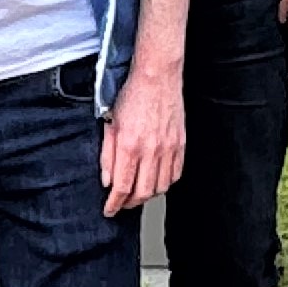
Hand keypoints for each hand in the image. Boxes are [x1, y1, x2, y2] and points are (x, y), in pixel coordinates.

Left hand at [102, 58, 183, 214]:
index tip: (110, 209)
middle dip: (130, 203)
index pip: (122, 187)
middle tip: (122, 203)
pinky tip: (157, 180)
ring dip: (148, 195)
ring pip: (160, 187)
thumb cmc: (133, 95)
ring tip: (138, 192)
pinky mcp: (180, 144)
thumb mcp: (110, 124)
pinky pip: (176, 174)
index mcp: (129, 145)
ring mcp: (168, 148)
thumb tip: (107, 180)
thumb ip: (107, 155)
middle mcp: (151, 150)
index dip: (114, 204)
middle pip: (143, 192)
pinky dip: (165, 183)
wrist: (157, 76)